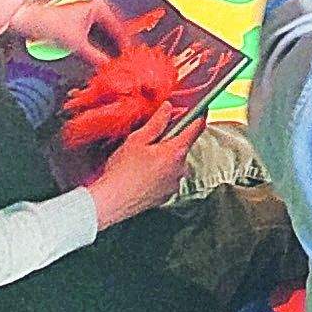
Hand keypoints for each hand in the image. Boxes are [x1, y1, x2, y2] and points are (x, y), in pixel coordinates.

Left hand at [10, 0, 131, 63]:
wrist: (30, 21)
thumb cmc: (50, 22)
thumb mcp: (77, 43)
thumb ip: (95, 57)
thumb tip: (108, 66)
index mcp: (99, 7)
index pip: (120, 28)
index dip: (125, 44)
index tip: (130, 56)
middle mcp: (95, 9)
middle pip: (113, 32)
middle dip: (117, 47)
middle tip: (125, 61)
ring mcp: (88, 17)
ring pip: (105, 36)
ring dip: (109, 49)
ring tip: (115, 62)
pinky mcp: (80, 25)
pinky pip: (97, 38)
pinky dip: (99, 48)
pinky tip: (101, 58)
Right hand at [83, 101, 197, 228]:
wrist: (111, 202)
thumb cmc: (122, 172)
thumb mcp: (137, 140)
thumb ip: (156, 122)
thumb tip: (167, 109)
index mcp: (176, 152)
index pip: (196, 129)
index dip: (198, 117)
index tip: (200, 111)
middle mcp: (180, 169)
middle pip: (183, 147)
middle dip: (171, 141)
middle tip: (151, 141)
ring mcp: (174, 184)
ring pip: (175, 164)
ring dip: (165, 159)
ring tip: (143, 161)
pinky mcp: (167, 195)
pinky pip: (169, 178)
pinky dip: (161, 174)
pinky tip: (143, 174)